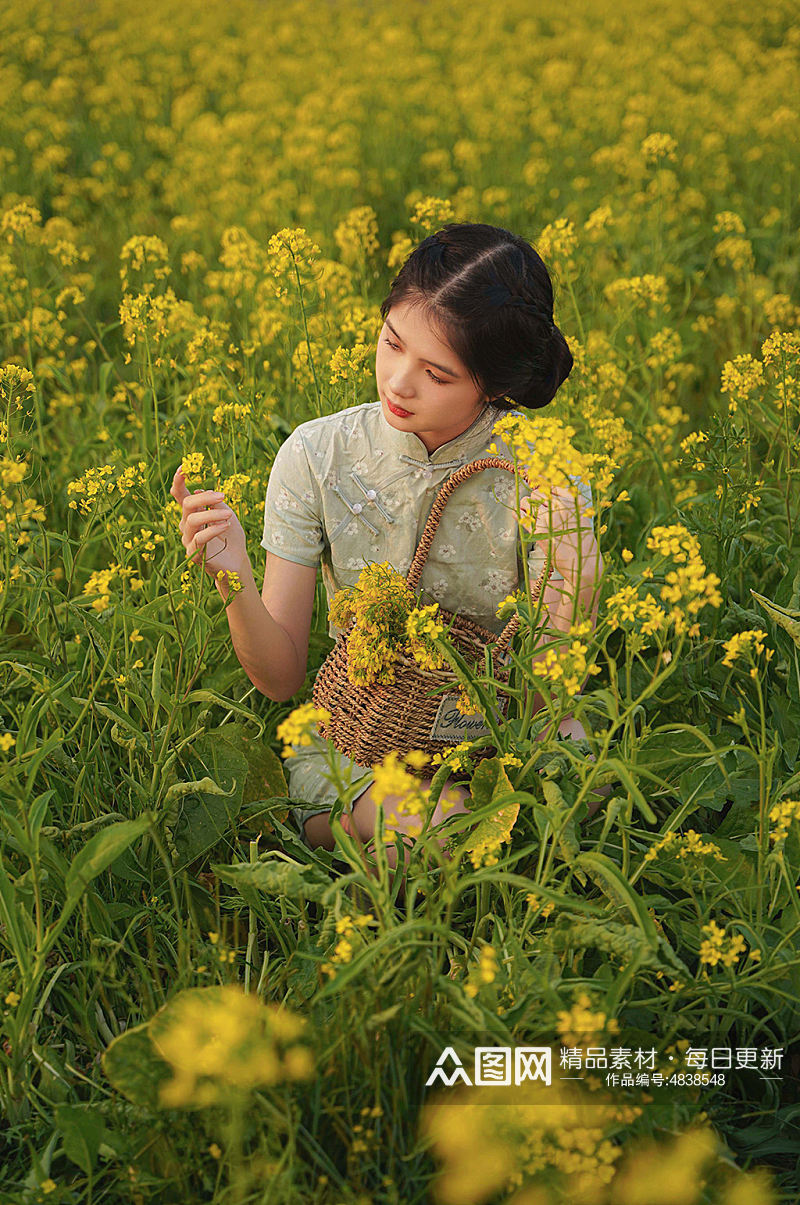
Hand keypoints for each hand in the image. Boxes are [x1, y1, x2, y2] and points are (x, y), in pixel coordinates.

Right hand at [170, 464, 251, 587]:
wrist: (237, 562)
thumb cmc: (231, 536)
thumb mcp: (228, 514)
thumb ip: (216, 504)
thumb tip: (201, 492)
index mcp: (193, 512)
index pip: (180, 495)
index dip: (179, 481)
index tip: (184, 467)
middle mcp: (187, 525)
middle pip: (187, 504)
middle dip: (205, 498)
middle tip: (223, 495)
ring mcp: (188, 539)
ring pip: (192, 520)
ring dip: (212, 514)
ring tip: (229, 515)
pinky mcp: (193, 554)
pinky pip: (199, 538)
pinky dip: (213, 529)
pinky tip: (225, 525)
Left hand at [519, 485, 599, 586]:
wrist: (584, 563)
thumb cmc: (583, 540)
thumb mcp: (582, 514)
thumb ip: (568, 499)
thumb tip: (548, 487)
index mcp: (572, 500)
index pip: (550, 485)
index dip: (544, 488)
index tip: (541, 491)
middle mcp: (560, 507)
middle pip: (536, 493)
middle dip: (535, 499)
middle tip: (537, 508)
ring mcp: (548, 519)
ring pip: (526, 502)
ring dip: (525, 506)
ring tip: (529, 512)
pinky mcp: (538, 532)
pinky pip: (521, 518)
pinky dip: (517, 515)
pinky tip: (517, 514)